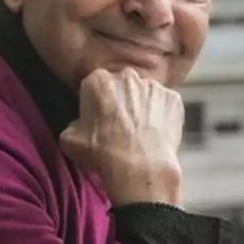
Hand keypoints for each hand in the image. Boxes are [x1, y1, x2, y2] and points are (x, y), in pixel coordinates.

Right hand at [60, 68, 183, 206]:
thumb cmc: (102, 153)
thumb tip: (79, 125)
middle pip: (122, 86)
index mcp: (97, 80)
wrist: (139, 167)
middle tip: (120, 126)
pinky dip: (162, 116)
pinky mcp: (173, 99)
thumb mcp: (69, 140)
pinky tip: (156, 135)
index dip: (96, 103)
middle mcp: (126, 76)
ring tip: (140, 134)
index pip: (95, 86)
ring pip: (145, 94)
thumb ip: (73, 125)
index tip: (99, 119)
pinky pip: (165, 105)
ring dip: (142, 107)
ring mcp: (153, 86)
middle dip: (120, 101)